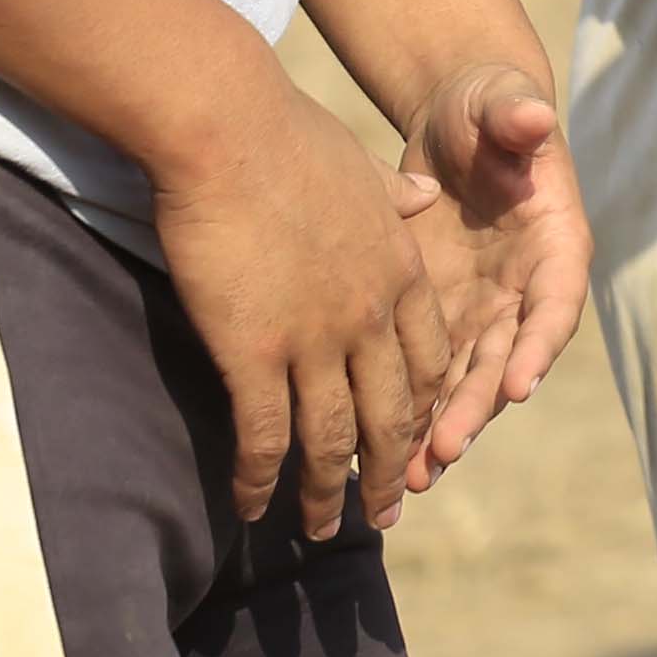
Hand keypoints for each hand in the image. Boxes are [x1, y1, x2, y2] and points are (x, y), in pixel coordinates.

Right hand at [151, 79, 458, 536]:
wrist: (228, 127)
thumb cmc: (285, 134)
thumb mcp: (361, 164)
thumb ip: (394, 195)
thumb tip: (424, 195)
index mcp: (400, 269)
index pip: (427, 359)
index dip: (422, 407)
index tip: (415, 438)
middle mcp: (370, 313)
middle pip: (393, 413)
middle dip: (390, 470)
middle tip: (385, 513)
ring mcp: (317, 337)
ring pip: (334, 438)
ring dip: (330, 493)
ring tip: (323, 530)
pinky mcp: (257, 352)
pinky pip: (267, 436)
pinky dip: (263, 480)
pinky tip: (254, 508)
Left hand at [388, 60, 589, 493]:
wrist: (454, 127)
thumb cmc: (486, 108)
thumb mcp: (498, 104)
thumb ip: (515, 116)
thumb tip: (535, 118)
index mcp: (555, 246)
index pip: (556, 303)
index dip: (540, 345)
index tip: (520, 384)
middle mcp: (524, 292)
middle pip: (506, 361)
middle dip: (477, 407)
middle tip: (444, 450)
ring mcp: (482, 312)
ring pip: (465, 383)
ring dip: (439, 431)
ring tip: (405, 479)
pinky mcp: (438, 321)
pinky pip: (426, 377)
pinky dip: (407, 416)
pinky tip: (374, 457)